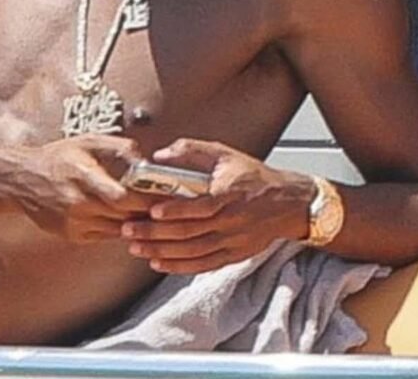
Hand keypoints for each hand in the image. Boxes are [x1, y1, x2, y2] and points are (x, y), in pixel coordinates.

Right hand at [11, 135, 156, 242]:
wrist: (23, 180)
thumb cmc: (60, 157)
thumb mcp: (90, 141)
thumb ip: (122, 148)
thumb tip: (150, 162)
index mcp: (83, 177)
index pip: (123, 198)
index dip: (147, 200)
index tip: (166, 195)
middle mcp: (78, 205)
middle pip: (125, 216)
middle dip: (148, 212)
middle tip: (169, 206)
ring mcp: (74, 224)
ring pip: (118, 230)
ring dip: (136, 222)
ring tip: (153, 212)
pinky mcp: (73, 236)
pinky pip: (106, 236)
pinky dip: (119, 228)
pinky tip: (128, 217)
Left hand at [121, 139, 315, 273]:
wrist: (288, 203)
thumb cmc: (254, 176)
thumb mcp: (226, 154)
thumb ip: (192, 150)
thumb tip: (160, 155)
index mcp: (229, 194)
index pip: (200, 206)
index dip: (175, 211)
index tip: (152, 211)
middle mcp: (231, 221)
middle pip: (189, 232)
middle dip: (155, 233)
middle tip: (130, 230)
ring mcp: (232, 241)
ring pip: (192, 251)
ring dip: (162, 251)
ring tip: (136, 247)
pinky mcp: (232, 255)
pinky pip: (203, 265)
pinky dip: (179, 266)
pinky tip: (159, 263)